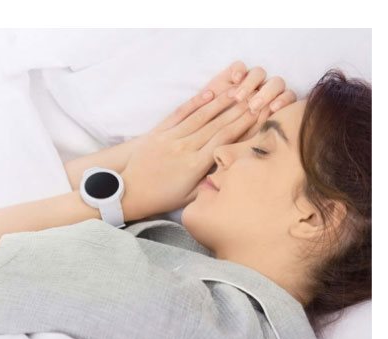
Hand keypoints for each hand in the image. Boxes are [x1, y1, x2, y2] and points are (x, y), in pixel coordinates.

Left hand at [122, 62, 295, 219]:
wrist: (130, 192)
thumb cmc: (162, 197)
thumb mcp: (189, 198)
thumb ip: (209, 183)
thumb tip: (229, 169)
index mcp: (194, 166)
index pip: (223, 140)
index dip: (243, 125)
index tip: (257, 114)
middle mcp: (184, 148)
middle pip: (216, 125)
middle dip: (238, 110)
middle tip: (255, 97)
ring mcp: (170, 138)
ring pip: (200, 116)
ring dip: (220, 102)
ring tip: (237, 91)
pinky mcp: (158, 133)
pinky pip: (179, 114)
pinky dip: (195, 102)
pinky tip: (209, 93)